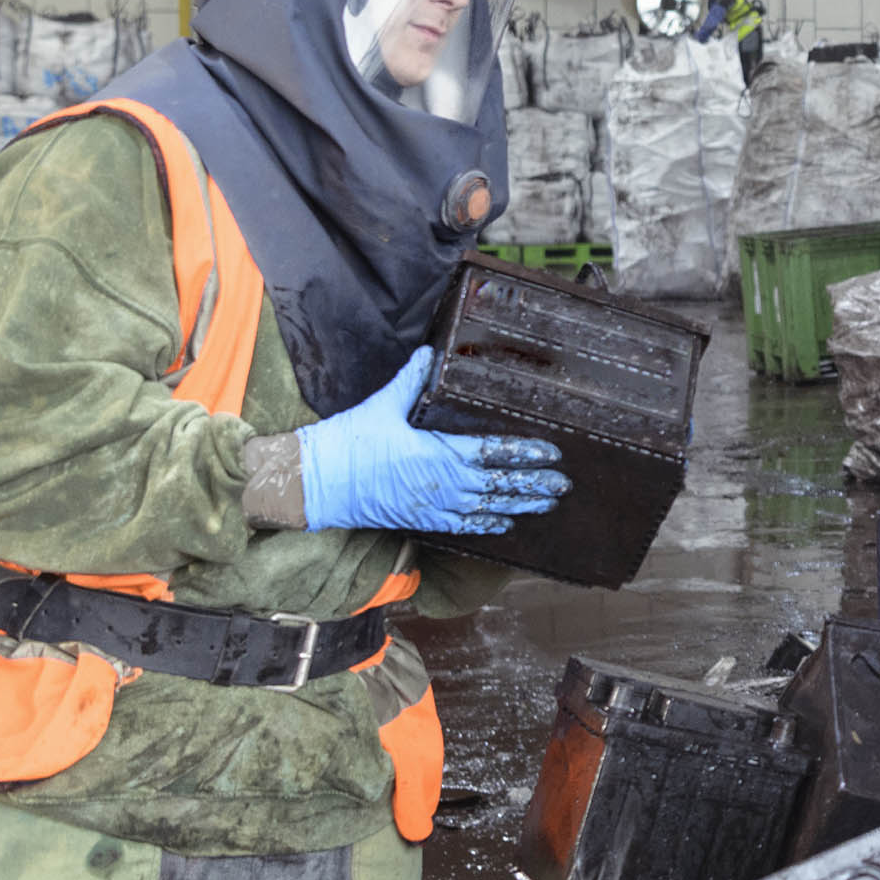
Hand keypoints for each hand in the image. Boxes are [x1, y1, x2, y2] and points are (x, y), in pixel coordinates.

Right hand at [295, 349, 567, 536]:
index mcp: (437, 454)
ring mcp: (433, 506)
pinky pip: (462, 526)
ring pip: (487, 508)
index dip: (525, 454)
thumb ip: (412, 381)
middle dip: (534, 485)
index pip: (493, 453)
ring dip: (519, 506)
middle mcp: (443, 485)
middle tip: (562, 484)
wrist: (316, 483)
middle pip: (499, 485)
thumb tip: (431, 354)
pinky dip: (486, 525)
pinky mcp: (421, 520)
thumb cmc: (348, 443)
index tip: (551, 453)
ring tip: (546, 505)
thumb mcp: (383, 405)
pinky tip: (504, 524)